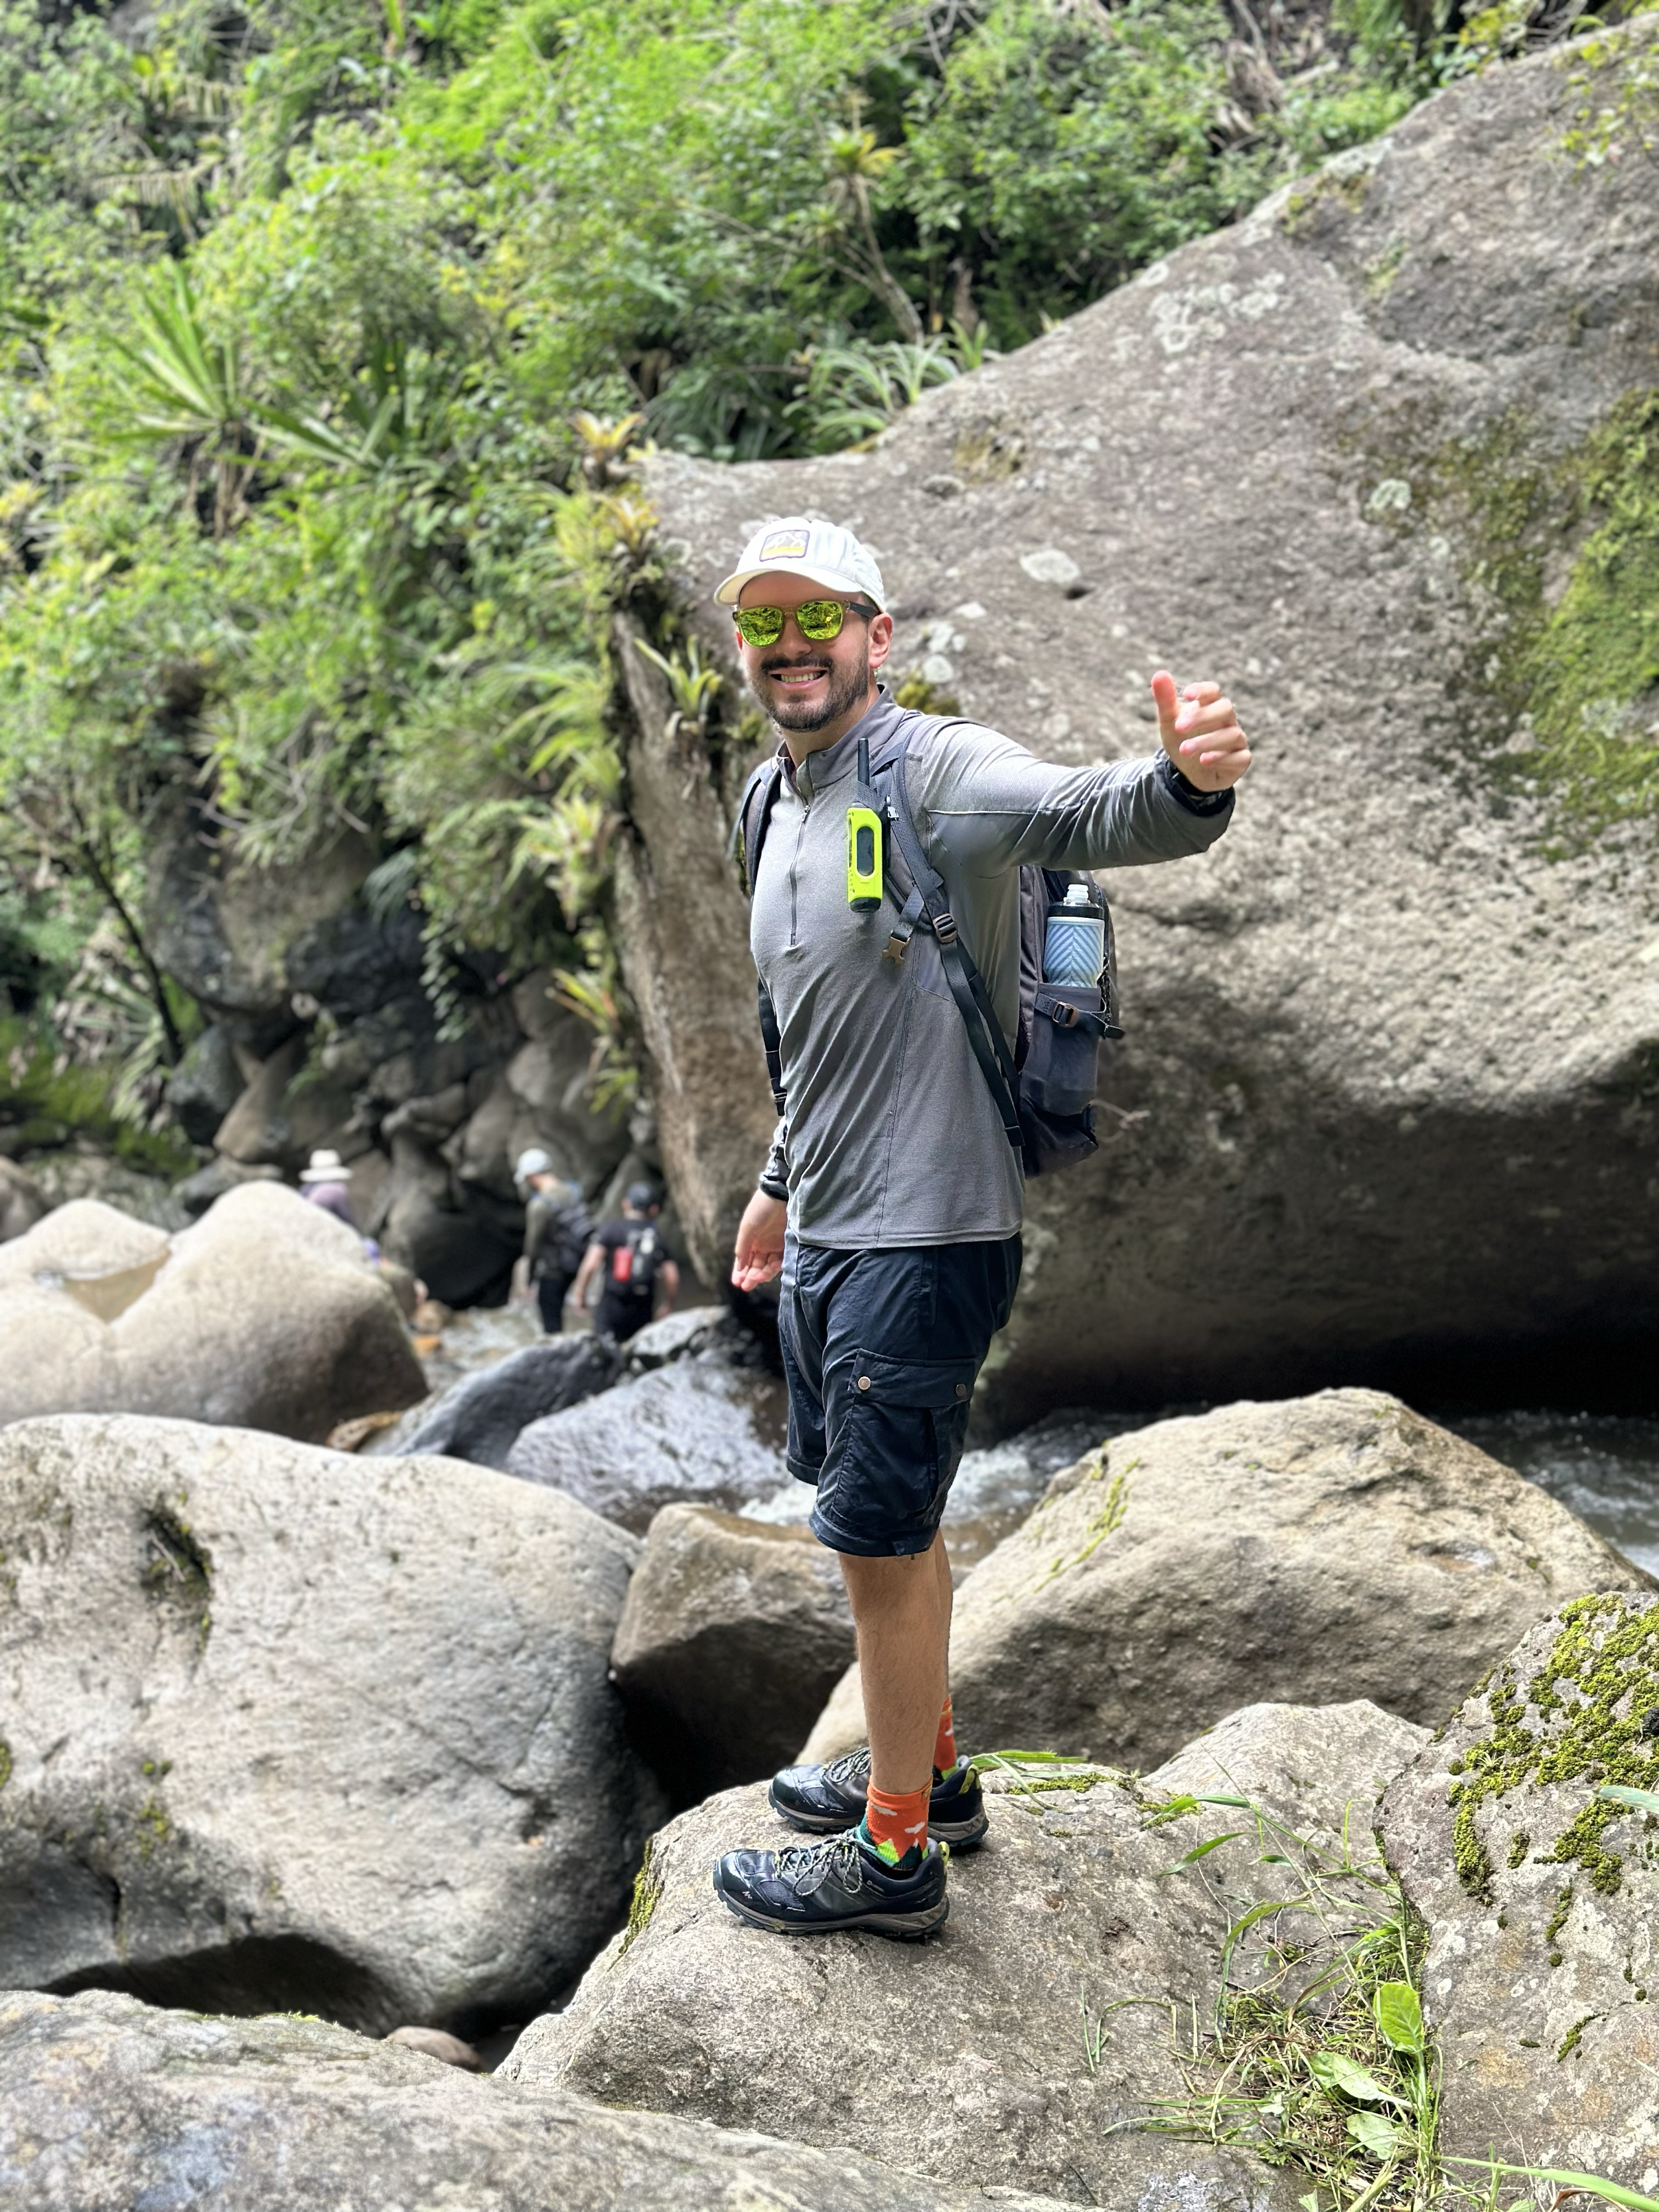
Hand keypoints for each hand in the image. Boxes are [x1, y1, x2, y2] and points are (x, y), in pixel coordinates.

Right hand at [731, 1190, 785, 1290]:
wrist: (782, 1193)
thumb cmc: (761, 1209)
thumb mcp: (748, 1228)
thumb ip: (742, 1248)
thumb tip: (738, 1268)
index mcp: (751, 1241)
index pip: (744, 1262)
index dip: (740, 1273)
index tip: (737, 1283)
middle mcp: (763, 1245)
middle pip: (757, 1266)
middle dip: (751, 1277)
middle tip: (747, 1285)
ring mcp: (776, 1245)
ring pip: (769, 1266)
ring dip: (763, 1274)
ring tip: (759, 1277)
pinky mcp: (789, 1244)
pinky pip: (783, 1260)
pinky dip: (777, 1266)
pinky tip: (773, 1267)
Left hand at [1152, 671, 1251, 792]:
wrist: (1190, 772)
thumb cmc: (1183, 739)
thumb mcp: (1170, 721)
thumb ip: (1165, 700)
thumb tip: (1159, 674)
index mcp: (1211, 705)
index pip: (1213, 691)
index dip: (1202, 691)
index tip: (1185, 695)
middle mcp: (1227, 720)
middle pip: (1225, 708)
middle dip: (1203, 717)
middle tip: (1179, 727)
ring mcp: (1237, 740)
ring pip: (1232, 735)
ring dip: (1207, 742)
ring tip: (1184, 750)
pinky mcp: (1241, 760)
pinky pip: (1240, 757)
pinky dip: (1222, 758)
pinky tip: (1204, 760)